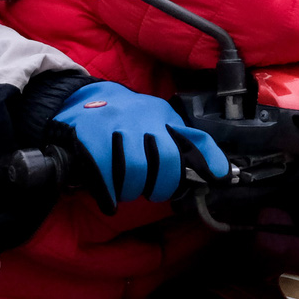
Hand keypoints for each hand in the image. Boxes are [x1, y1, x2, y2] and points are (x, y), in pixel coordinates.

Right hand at [50, 81, 230, 212]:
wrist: (77, 100)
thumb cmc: (123, 121)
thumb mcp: (155, 123)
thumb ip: (185, 143)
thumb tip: (221, 172)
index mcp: (162, 114)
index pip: (195, 138)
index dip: (210, 161)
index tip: (219, 179)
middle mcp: (142, 115)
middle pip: (166, 159)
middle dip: (162, 186)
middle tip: (152, 192)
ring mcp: (115, 123)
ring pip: (135, 169)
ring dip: (132, 189)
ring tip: (127, 190)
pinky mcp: (90, 134)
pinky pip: (105, 172)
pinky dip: (110, 193)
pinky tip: (110, 198)